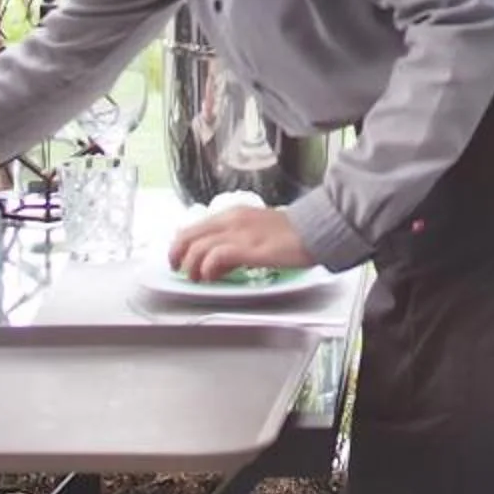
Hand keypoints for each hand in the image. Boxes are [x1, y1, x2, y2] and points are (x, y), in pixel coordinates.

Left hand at [168, 203, 313, 282]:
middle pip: (188, 236)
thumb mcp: (256, 231)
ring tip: (198, 279)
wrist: (316, 229)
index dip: (180, 247)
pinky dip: (209, 269)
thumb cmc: (291, 233)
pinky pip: (216, 257)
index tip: (181, 260)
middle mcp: (231, 220)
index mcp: (233, 215)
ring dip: (192, 267)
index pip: (193, 228)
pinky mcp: (249, 248)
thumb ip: (234, 241)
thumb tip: (216, 261)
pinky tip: (214, 277)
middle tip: (182, 272)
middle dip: (178, 256)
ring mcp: (239, 233)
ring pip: (198, 248)